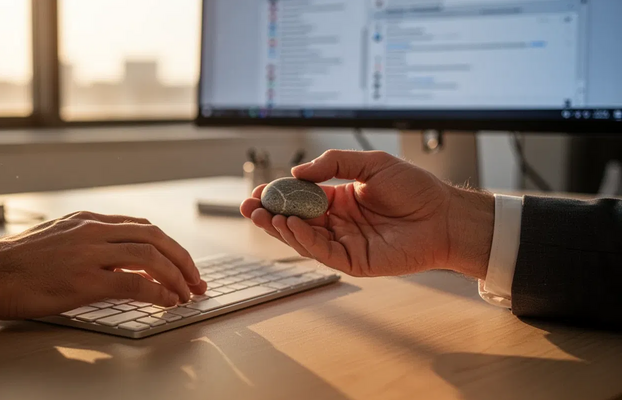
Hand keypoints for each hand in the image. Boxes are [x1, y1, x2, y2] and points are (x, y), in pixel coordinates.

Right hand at [0, 211, 206, 319]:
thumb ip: (89, 243)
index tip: (181, 264)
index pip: (141, 227)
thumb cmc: (18, 264)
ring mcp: (89, 253)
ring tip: (186, 294)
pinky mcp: (84, 280)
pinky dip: (156, 293)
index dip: (168, 246)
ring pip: (149, 257)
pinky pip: (133, 284)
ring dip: (175, 276)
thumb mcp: (58, 239)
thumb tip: (119, 262)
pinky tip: (166, 302)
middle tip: (195, 279)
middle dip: (182, 259)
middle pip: (154, 237)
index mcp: (87, 221)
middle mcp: (92, 231)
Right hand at [241, 150, 494, 278]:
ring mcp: (344, 243)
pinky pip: (322, 252)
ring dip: (281, 228)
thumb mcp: (370, 164)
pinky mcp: (354, 261)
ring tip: (266, 215)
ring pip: (303, 239)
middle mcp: (338, 223)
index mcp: (339, 200)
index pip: (299, 199)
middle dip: (270, 214)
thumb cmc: (415, 189)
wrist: (445, 216)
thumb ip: (334, 164)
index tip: (259, 191)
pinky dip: (304, 240)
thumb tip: (298, 172)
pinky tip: (292, 225)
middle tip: (249, 206)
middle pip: (295, 221)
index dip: (278, 195)